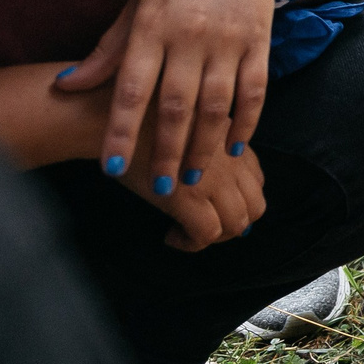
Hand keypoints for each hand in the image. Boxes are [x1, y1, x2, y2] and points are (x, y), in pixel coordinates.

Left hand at [58, 0, 287, 198]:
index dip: (122, 132)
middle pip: (177, 105)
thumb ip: (108, 50)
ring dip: (206, 146)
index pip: (133, 89)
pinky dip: (245, 123)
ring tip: (195, 177)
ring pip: (217, 104)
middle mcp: (190, 36)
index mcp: (152, 26)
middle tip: (162, 188)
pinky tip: (234, 147)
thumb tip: (65, 85)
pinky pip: (254, 91)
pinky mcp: (260, 41)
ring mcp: (228, 40)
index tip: (113, 168)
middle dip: (168, 151)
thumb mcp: (137, 4)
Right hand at [117, 118, 267, 251]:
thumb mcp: (186, 119)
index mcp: (229, 139)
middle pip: (255, 206)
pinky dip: (192, 243)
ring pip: (237, 224)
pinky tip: (172, 236)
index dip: (239, 199)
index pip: (256, 180)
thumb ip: (203, 138)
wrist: (107, 120)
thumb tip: (202, 170)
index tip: (215, 206)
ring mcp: (213, 179)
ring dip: (216, 237)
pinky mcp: (188, 198)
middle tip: (206, 227)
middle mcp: (230, 159)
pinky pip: (207, 234)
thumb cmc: (137, 119)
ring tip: (188, 233)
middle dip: (234, 223)